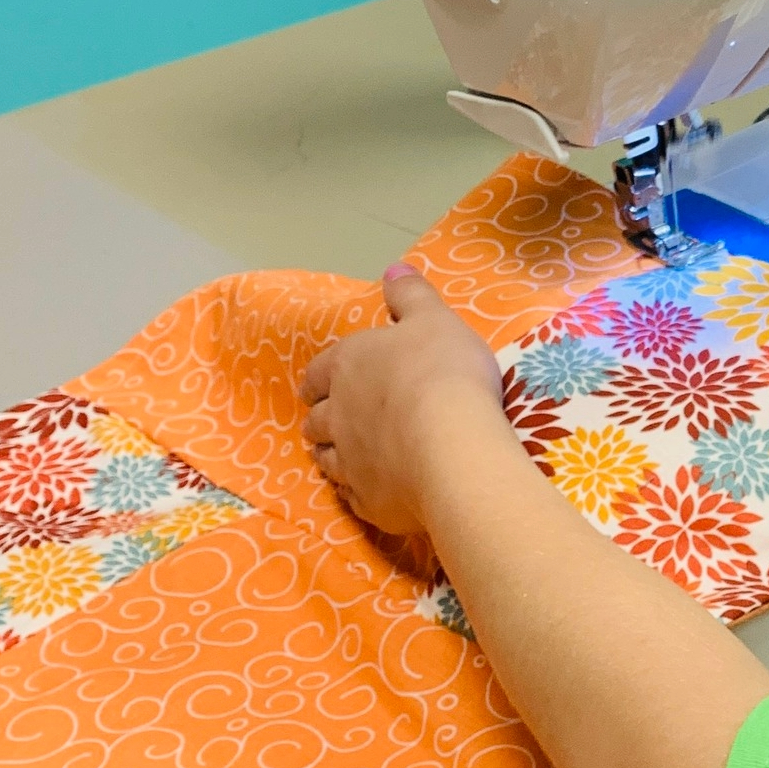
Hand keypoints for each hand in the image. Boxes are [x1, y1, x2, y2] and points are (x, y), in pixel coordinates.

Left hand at [300, 264, 513, 534]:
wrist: (452, 444)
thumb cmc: (444, 371)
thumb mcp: (435, 320)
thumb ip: (411, 295)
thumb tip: (392, 268)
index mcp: (348, 365)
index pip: (318, 372)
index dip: (319, 378)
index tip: (322, 385)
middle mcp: (337, 413)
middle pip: (316, 419)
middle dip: (324, 418)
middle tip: (339, 420)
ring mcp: (348, 461)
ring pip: (326, 458)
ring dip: (333, 454)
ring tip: (348, 455)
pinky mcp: (366, 500)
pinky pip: (352, 496)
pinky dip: (357, 490)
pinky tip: (370, 489)